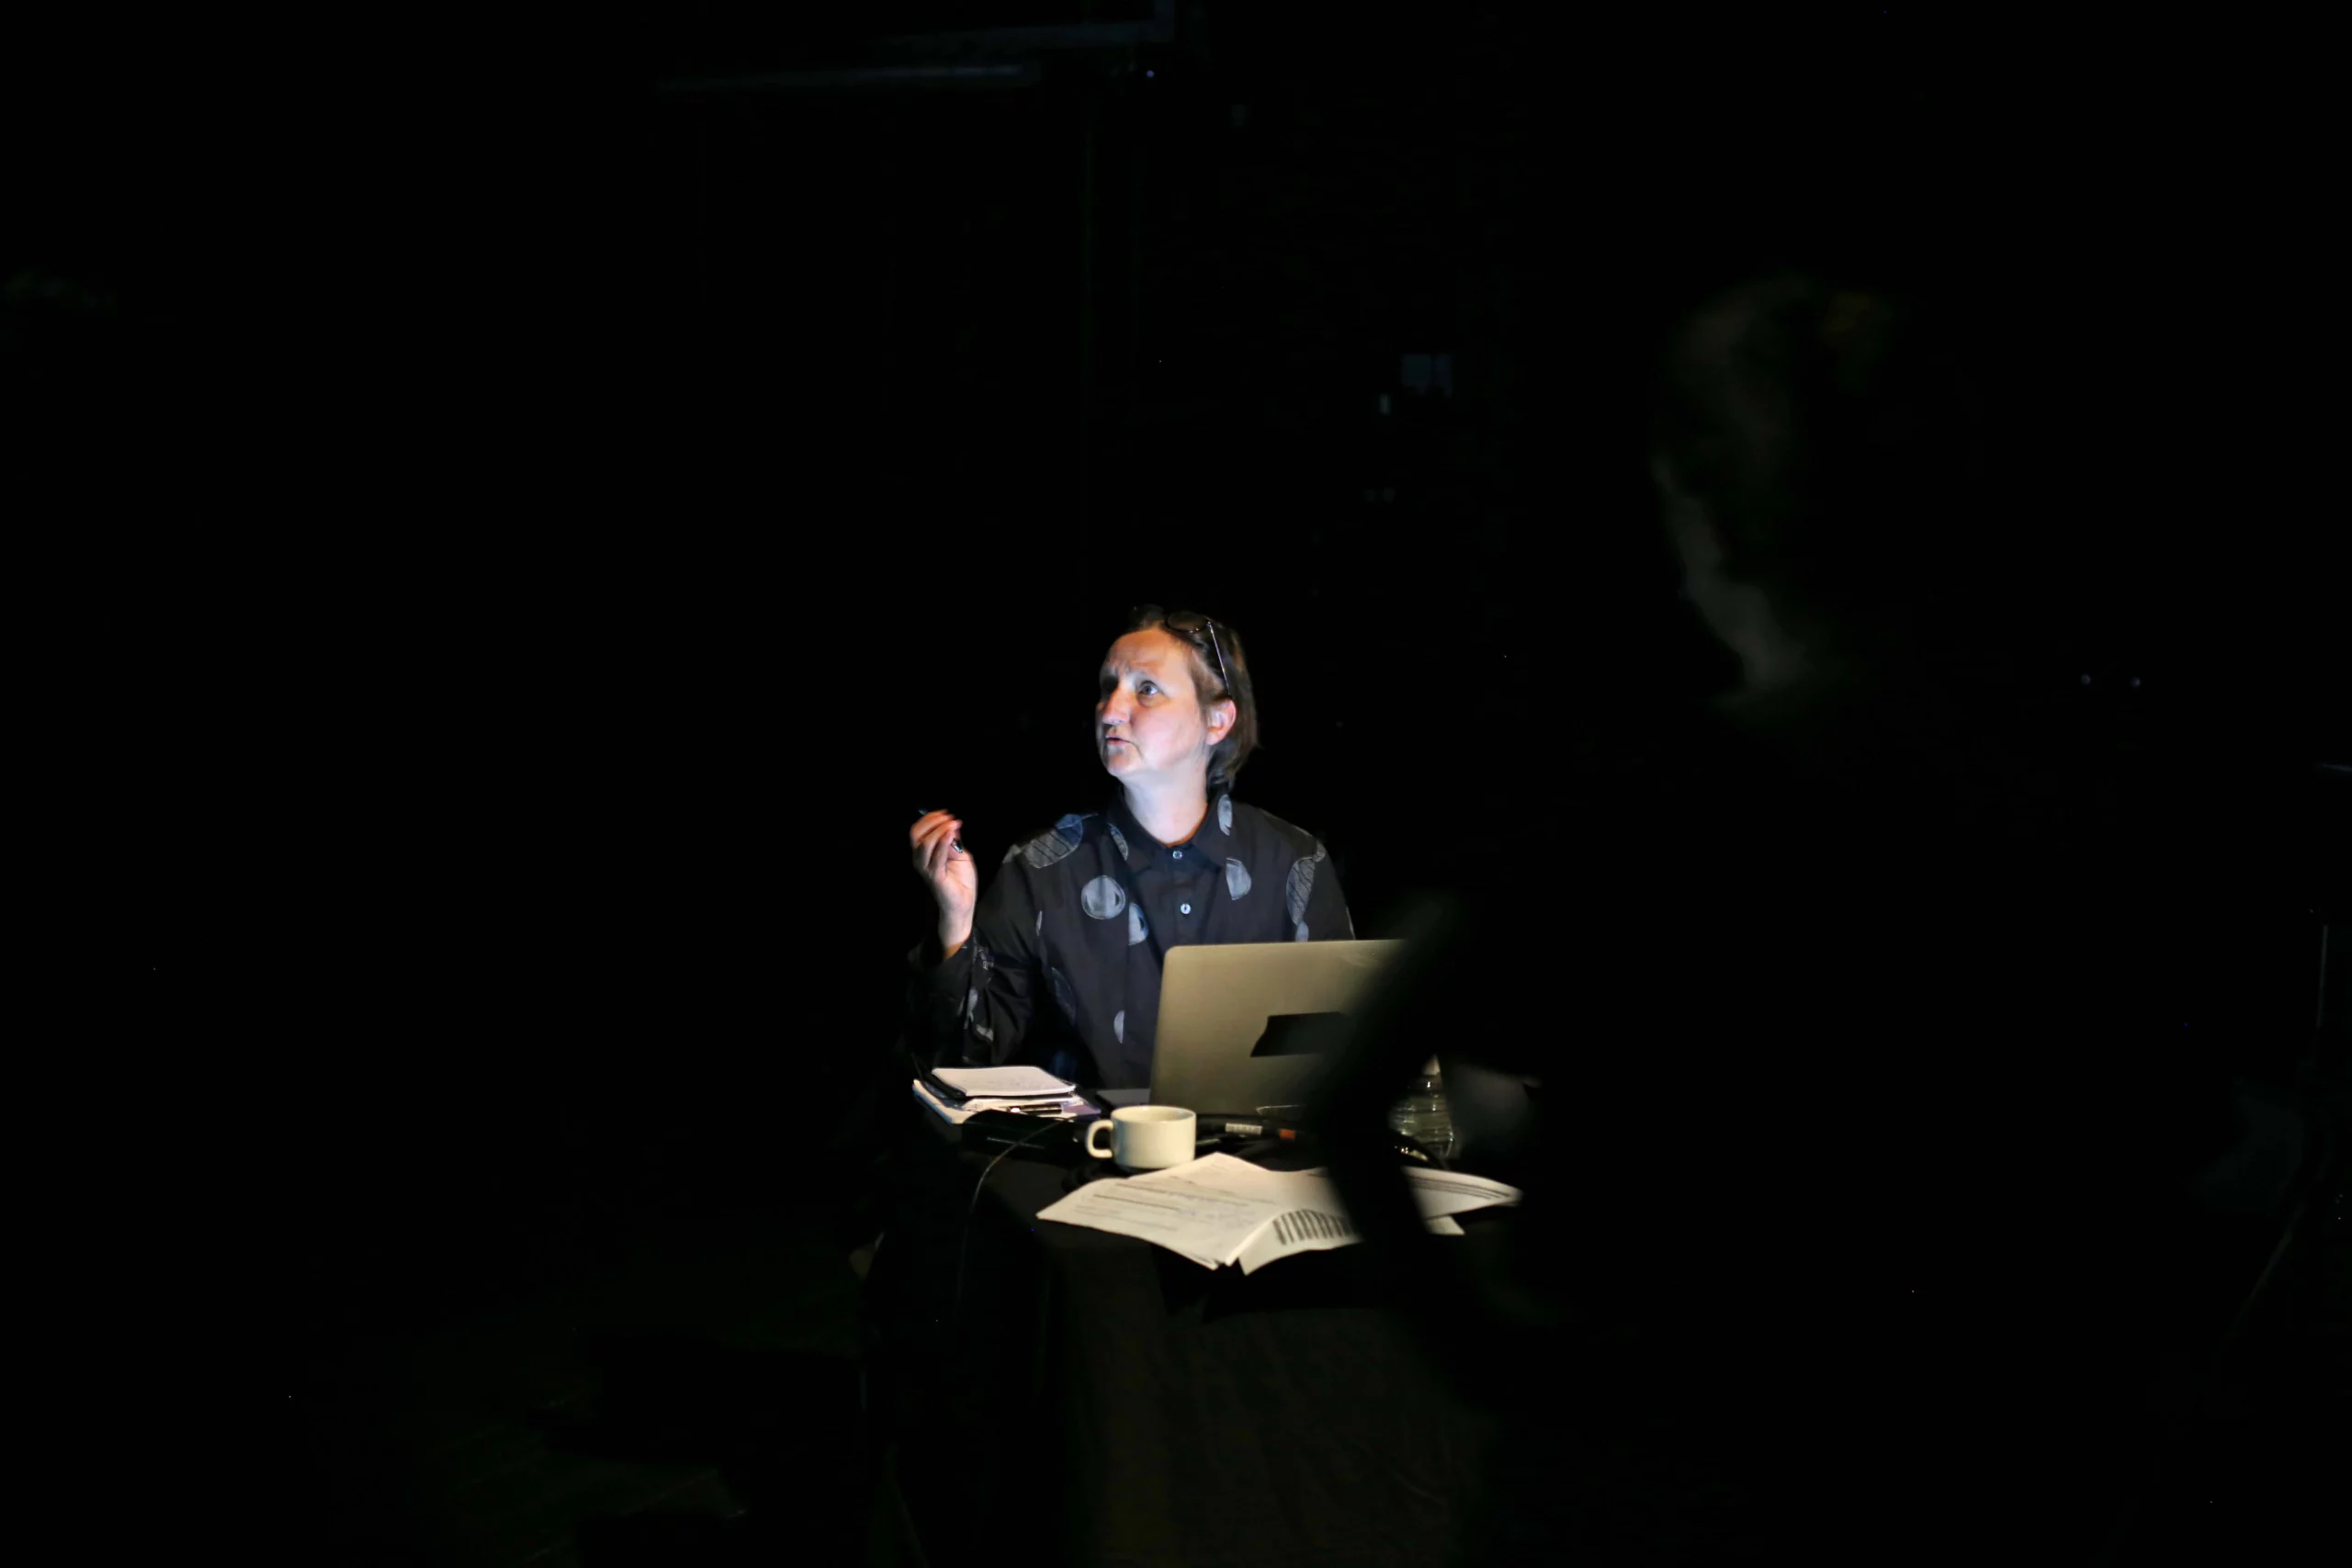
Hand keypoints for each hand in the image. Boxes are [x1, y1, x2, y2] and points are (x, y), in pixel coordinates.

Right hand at [909, 809, 976, 939]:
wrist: (963, 903)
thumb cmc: (960, 880)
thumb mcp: (959, 854)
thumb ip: (953, 841)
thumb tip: (951, 825)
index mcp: (923, 854)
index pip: (918, 831)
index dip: (930, 819)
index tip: (945, 813)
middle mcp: (920, 860)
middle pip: (916, 835)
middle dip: (932, 822)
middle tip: (949, 819)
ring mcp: (926, 869)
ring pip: (924, 844)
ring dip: (939, 830)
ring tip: (953, 825)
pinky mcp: (935, 877)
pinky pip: (936, 857)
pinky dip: (943, 843)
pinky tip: (951, 835)